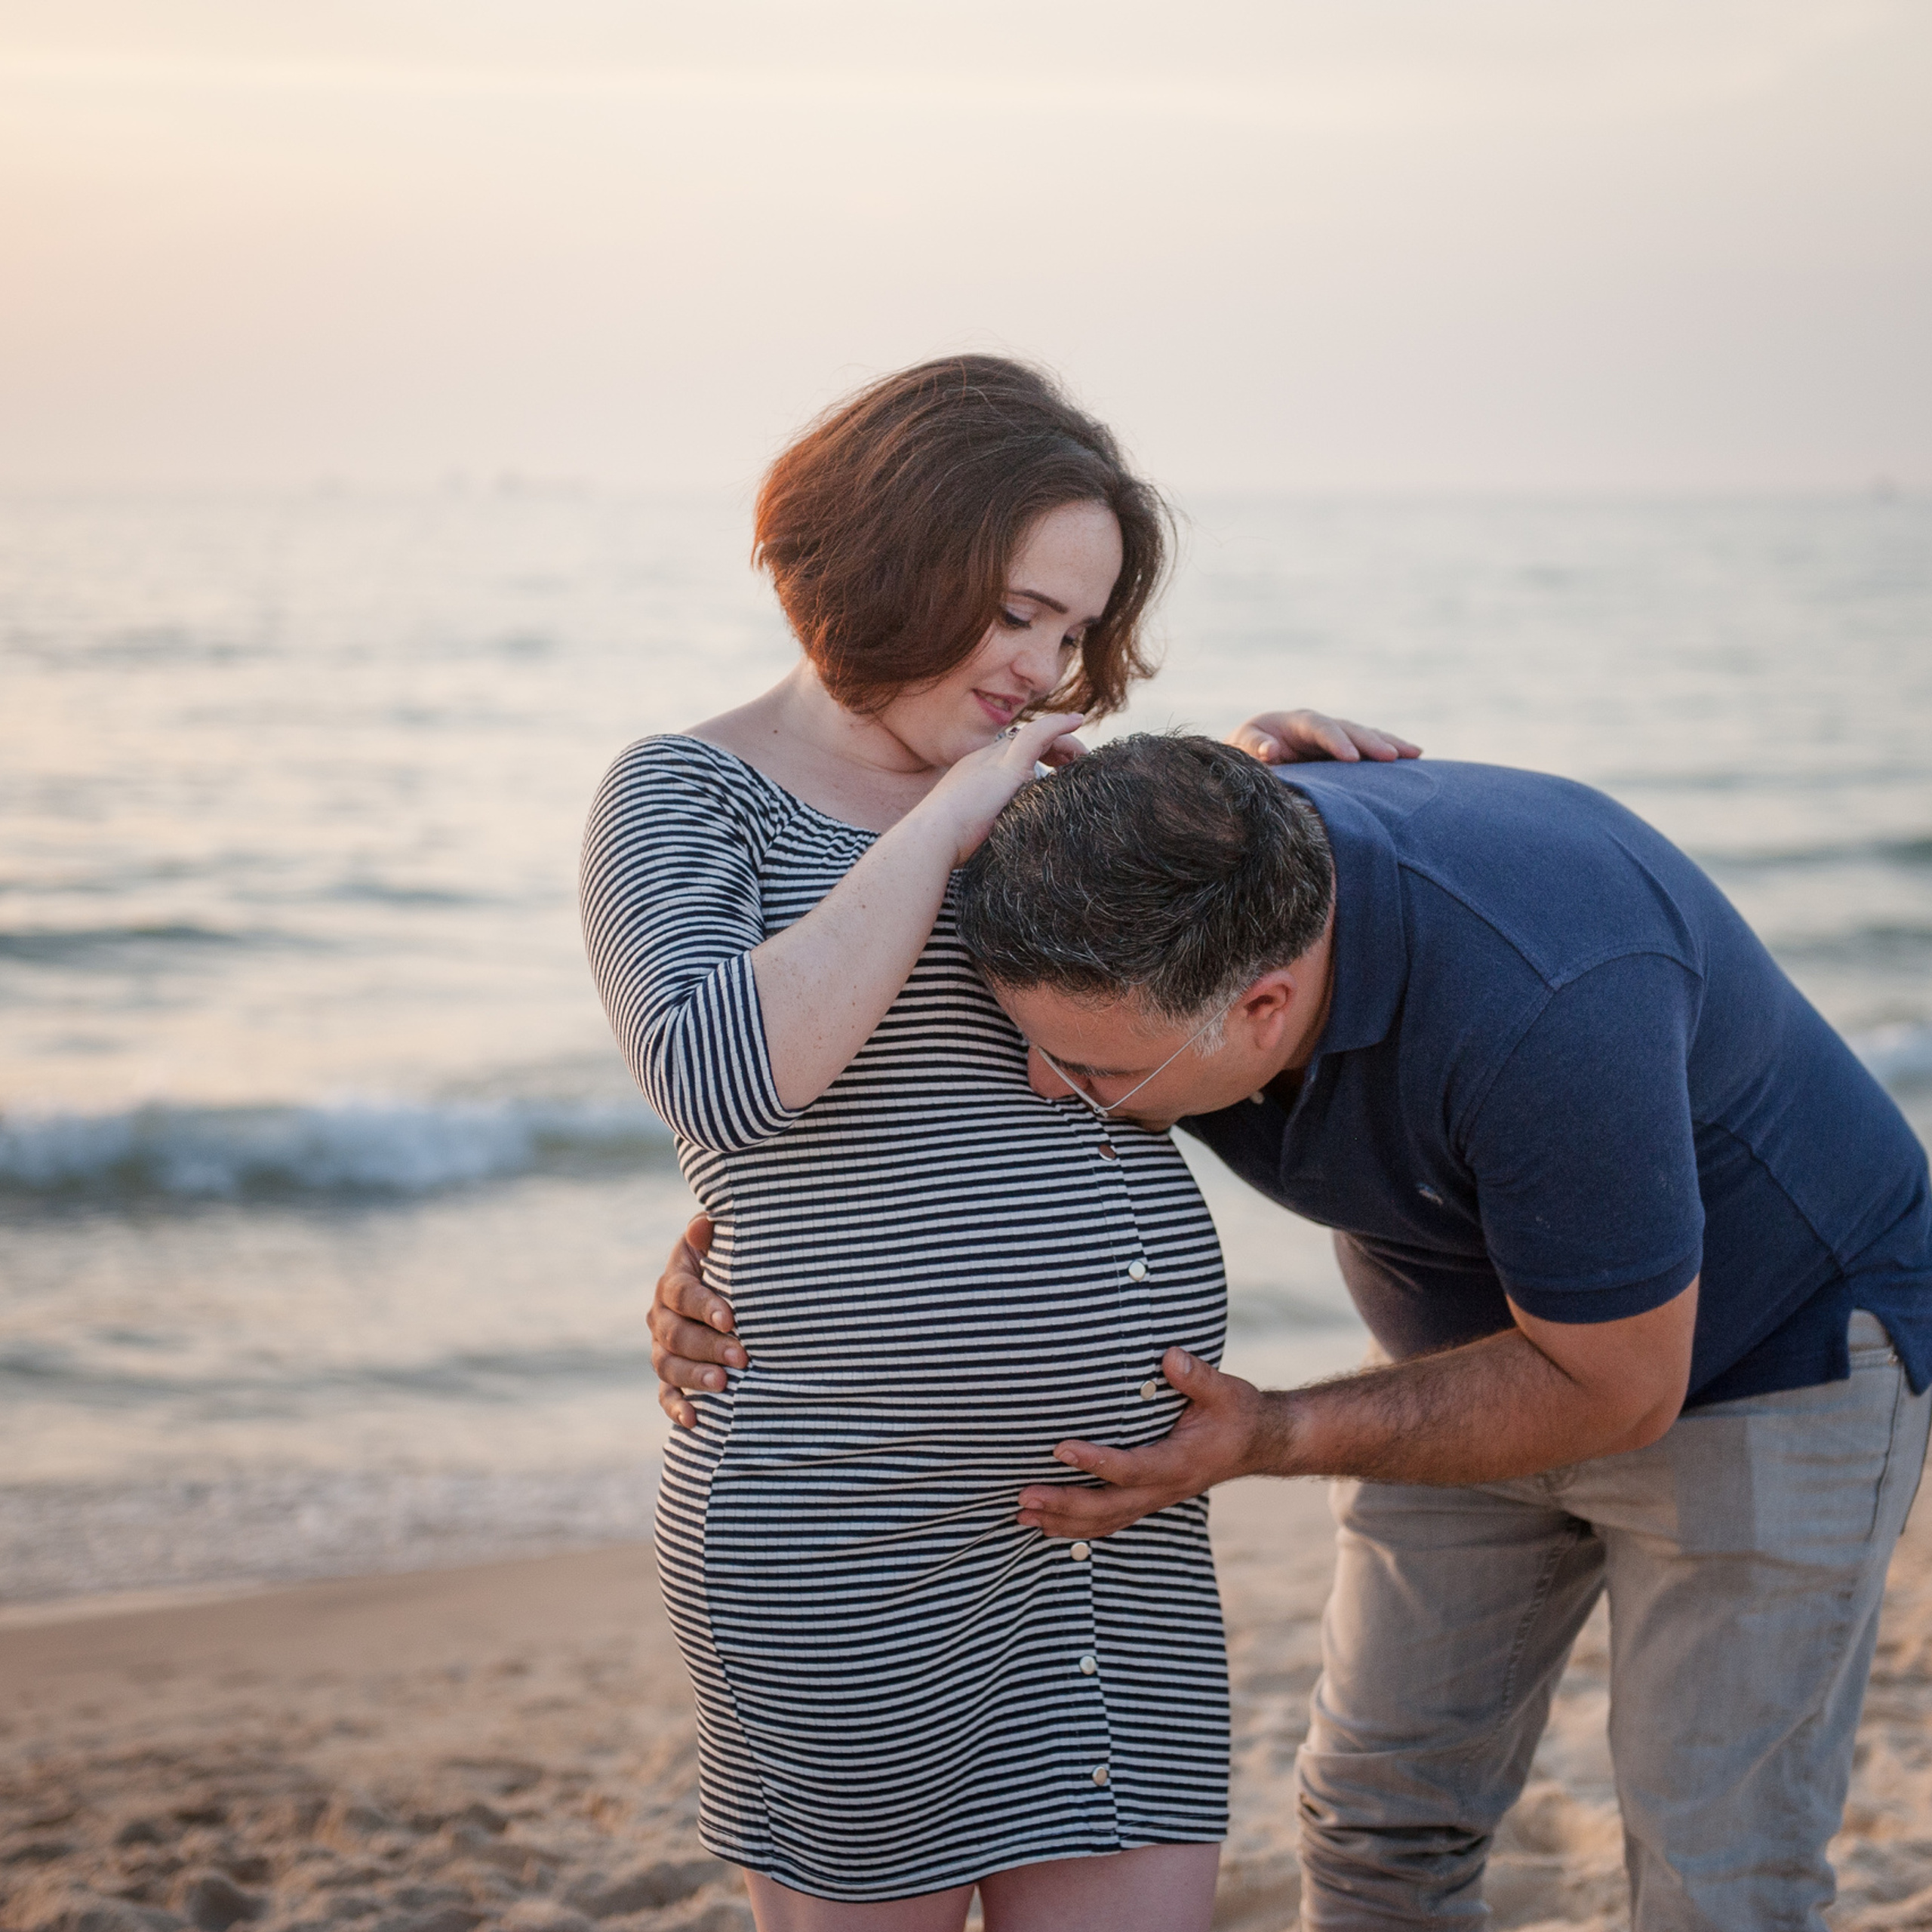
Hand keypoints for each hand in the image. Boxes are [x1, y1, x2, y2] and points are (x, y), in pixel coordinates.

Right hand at [649, 1214, 745, 1428]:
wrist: (727, 1286)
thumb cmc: (729, 1261)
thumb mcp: (721, 1243)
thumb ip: (710, 1235)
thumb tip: (703, 1226)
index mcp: (673, 1282)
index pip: (682, 1294)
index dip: (704, 1306)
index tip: (731, 1319)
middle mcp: (661, 1316)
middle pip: (676, 1334)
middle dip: (708, 1346)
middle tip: (741, 1356)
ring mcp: (664, 1348)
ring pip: (669, 1365)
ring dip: (695, 1376)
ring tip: (723, 1384)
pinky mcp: (671, 1375)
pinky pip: (666, 1394)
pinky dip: (676, 1408)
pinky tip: (694, 1420)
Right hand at [915, 711, 1084, 861]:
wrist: (931, 839)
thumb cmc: (948, 845)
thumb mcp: (974, 831)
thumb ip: (991, 826)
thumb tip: (1008, 842)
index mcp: (974, 773)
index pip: (1010, 754)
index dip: (1035, 755)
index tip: (1054, 770)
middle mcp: (983, 760)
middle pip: (1026, 742)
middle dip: (1054, 747)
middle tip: (1075, 763)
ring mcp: (993, 760)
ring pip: (1037, 735)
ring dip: (1063, 741)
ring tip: (1083, 756)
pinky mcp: (1006, 767)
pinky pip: (1039, 735)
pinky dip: (1059, 726)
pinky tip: (1077, 721)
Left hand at [1014, 1349, 1275, 1538]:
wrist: (1259, 1442)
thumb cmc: (1237, 1412)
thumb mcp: (1225, 1390)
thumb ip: (1197, 1376)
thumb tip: (1169, 1357)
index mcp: (1181, 1461)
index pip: (1132, 1467)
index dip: (1095, 1461)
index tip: (1060, 1447)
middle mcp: (1166, 1487)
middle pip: (1109, 1507)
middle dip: (1064, 1504)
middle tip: (1023, 1496)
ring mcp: (1157, 1498)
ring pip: (1106, 1521)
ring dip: (1063, 1521)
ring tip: (1022, 1516)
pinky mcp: (1150, 1499)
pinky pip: (1111, 1521)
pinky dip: (1077, 1526)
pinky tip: (1048, 1524)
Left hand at [1228, 710, 1420, 765]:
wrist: (1252, 750)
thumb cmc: (1246, 748)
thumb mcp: (1242, 746)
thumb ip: (1254, 746)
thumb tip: (1269, 751)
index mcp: (1296, 722)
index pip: (1320, 728)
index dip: (1336, 741)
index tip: (1351, 758)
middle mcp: (1320, 725)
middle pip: (1350, 729)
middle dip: (1370, 742)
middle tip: (1391, 756)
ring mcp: (1335, 736)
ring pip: (1365, 735)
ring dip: (1389, 744)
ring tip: (1414, 753)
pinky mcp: (1343, 750)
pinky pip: (1369, 748)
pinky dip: (1389, 750)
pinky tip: (1414, 758)